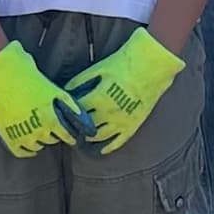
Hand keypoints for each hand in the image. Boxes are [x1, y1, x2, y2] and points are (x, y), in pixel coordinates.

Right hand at [0, 41, 93, 156]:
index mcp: (52, 119)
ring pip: (37, 146)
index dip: (70, 136)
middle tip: (53, 130)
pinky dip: (26, 151)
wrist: (2, 76)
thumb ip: (69, 104)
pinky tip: (29, 146)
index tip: (72, 138)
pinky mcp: (8, 136)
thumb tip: (80, 114)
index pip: (66, 136)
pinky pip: (20, 151)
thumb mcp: (54, 89)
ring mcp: (22, 135)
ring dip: (40, 141)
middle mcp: (38, 131)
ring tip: (40, 134)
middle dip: (54, 135)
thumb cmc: (29, 78)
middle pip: (51, 140)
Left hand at [63, 28, 185, 154]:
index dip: (67, 113)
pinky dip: (108, 147)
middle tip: (68, 127)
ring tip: (81, 136)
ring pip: (99, 136)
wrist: (152, 66)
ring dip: (88, 137)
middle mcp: (109, 113)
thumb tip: (66, 90)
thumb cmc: (125, 63)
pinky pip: (119, 142)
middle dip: (75, 127)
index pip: (76, 111)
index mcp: (98, 97)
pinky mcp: (133, 125)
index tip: (62, 114)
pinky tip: (100, 149)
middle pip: (85, 125)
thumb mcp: (99, 69)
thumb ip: (81, 80)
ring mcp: (122, 121)